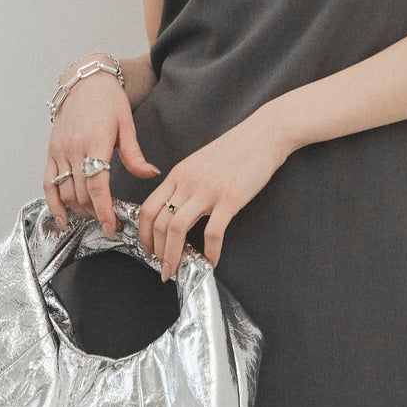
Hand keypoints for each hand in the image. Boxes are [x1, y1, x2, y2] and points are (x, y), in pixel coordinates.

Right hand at [44, 64, 158, 236]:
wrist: (85, 81)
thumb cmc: (109, 101)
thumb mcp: (127, 125)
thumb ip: (135, 155)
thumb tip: (151, 175)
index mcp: (96, 142)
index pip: (97, 185)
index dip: (103, 209)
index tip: (111, 226)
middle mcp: (74, 149)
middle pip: (81, 193)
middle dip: (95, 214)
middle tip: (110, 224)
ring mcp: (60, 151)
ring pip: (65, 192)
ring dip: (78, 210)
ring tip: (94, 217)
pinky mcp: (51, 152)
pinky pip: (48, 183)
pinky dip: (53, 204)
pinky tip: (62, 218)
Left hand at [137, 107, 291, 282]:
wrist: (263, 135)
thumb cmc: (235, 150)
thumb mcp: (200, 164)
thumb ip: (186, 184)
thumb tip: (177, 212)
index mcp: (178, 174)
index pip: (148, 208)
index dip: (143, 234)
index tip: (148, 251)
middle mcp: (187, 182)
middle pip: (159, 221)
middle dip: (157, 251)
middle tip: (163, 269)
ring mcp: (208, 190)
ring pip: (177, 228)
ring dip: (174, 255)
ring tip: (177, 271)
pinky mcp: (230, 198)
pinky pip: (213, 232)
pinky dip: (210, 252)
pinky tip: (212, 262)